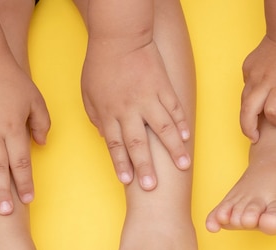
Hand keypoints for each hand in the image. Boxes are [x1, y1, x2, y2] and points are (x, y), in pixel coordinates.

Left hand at [81, 39, 190, 190]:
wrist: (120, 37)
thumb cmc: (100, 65)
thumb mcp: (88, 93)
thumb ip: (96, 117)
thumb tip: (106, 138)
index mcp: (109, 113)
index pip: (116, 145)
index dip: (122, 164)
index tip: (129, 181)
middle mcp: (129, 109)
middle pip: (138, 143)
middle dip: (145, 166)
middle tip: (152, 186)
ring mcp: (149, 98)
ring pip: (163, 128)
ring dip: (173, 149)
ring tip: (183, 165)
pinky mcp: (164, 88)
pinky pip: (174, 109)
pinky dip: (181, 124)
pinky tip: (187, 138)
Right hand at [240, 33, 275, 141]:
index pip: (272, 112)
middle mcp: (264, 81)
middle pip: (247, 112)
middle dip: (248, 129)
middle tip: (254, 138)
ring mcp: (253, 74)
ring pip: (243, 102)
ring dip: (247, 116)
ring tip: (254, 125)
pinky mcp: (247, 69)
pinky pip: (246, 88)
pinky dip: (250, 97)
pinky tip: (260, 97)